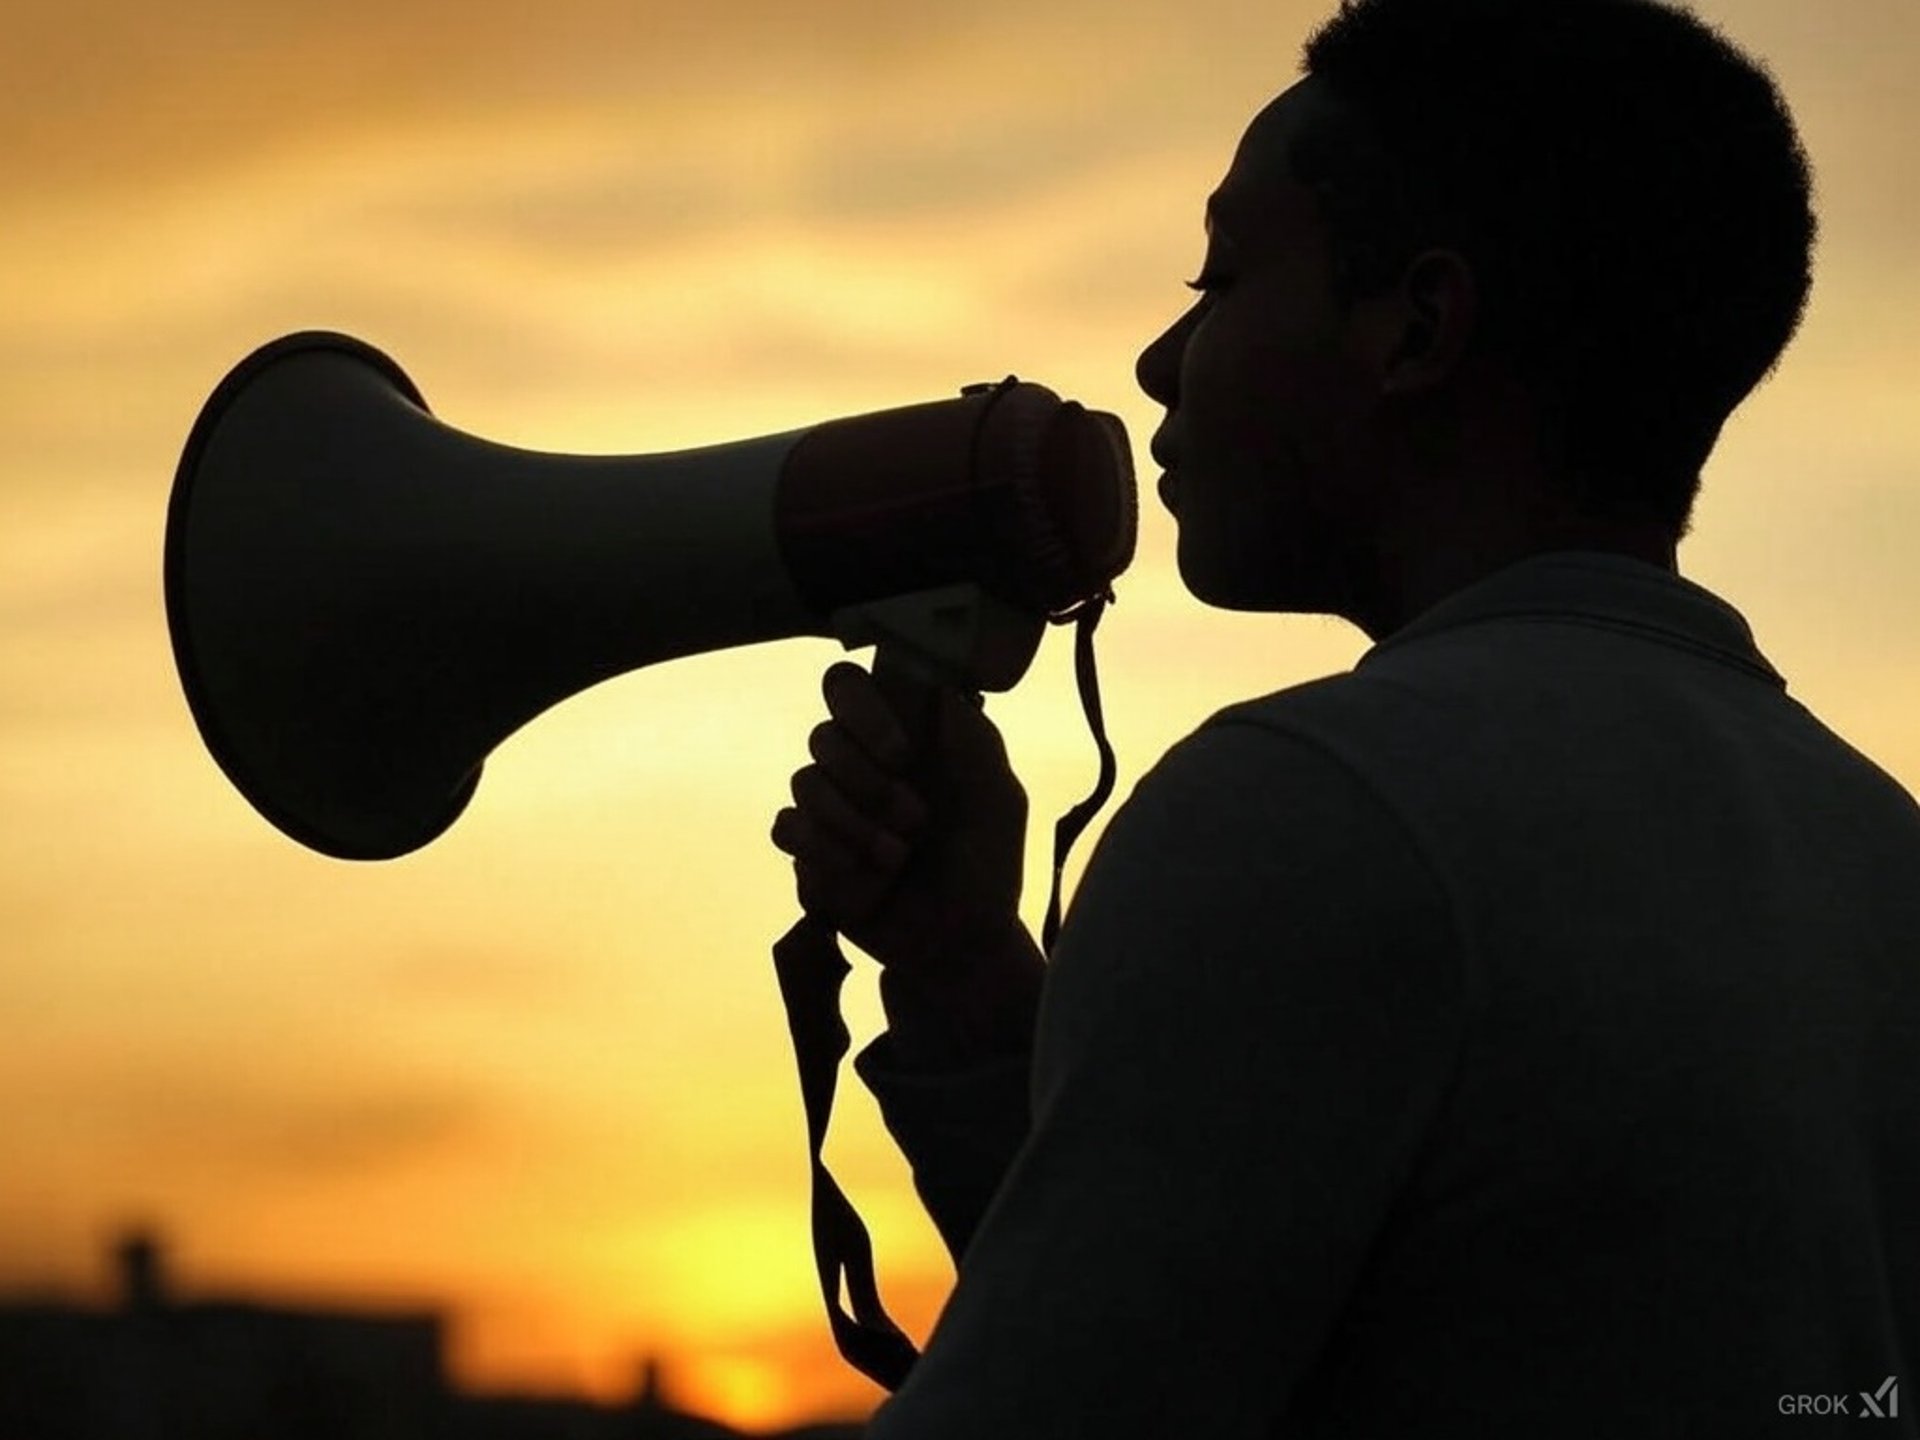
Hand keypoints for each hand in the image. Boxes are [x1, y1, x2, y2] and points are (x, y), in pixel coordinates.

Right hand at [771, 659, 1041, 1058]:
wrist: (962, 942)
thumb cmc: (986, 865)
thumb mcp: (999, 799)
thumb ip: (974, 740)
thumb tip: (937, 686)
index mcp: (901, 738)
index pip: (849, 686)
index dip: (863, 710)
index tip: (902, 753)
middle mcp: (858, 765)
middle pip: (822, 736)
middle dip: (868, 784)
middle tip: (916, 821)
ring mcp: (829, 809)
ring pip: (804, 784)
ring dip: (856, 826)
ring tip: (899, 859)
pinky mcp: (808, 853)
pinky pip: (788, 829)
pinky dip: (829, 855)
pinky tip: (868, 880)